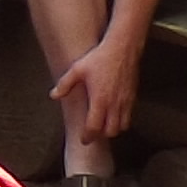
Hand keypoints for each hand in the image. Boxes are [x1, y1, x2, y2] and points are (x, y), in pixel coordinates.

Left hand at [54, 26, 144, 147]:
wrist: (123, 47)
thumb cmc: (101, 57)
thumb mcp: (78, 69)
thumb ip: (65, 84)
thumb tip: (54, 95)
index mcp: (100, 99)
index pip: (94, 127)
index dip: (88, 136)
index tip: (84, 139)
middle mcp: (114, 104)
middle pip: (111, 131)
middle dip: (101, 135)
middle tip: (92, 133)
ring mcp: (125, 101)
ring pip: (122, 126)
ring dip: (113, 129)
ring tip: (104, 125)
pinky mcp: (133, 96)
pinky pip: (130, 116)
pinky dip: (122, 120)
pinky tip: (114, 114)